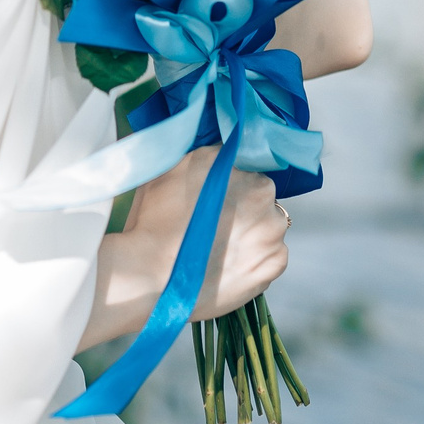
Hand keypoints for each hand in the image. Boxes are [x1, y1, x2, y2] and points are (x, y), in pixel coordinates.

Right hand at [82, 145, 289, 348]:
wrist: (150, 274)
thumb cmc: (154, 220)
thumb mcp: (173, 167)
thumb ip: (206, 155)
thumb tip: (220, 149)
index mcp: (244, 170)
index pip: (248, 172)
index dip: (230, 185)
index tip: (213, 199)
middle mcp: (266, 199)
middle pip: (260, 199)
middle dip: (243, 208)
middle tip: (212, 224)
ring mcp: (273, 235)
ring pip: (267, 228)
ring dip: (251, 233)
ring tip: (218, 248)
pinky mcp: (273, 266)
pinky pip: (271, 257)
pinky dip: (255, 260)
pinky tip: (228, 264)